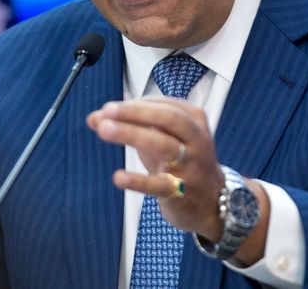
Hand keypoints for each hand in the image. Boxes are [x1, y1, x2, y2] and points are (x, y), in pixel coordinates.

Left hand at [86, 98, 224, 239]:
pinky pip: (160, 185)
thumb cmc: (182, 163)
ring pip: (164, 145)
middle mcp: (196, 139)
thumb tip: (95, 118)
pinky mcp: (183, 192)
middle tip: (107, 111)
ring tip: (104, 130)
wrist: (212, 203)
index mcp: (193, 120)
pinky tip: (119, 177)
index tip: (107, 109)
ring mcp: (191, 165)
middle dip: (135, 112)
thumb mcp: (160, 141)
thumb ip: (131, 126)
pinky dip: (139, 181)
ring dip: (133, 134)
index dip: (133, 105)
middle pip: (167, 118)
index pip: (162, 104)